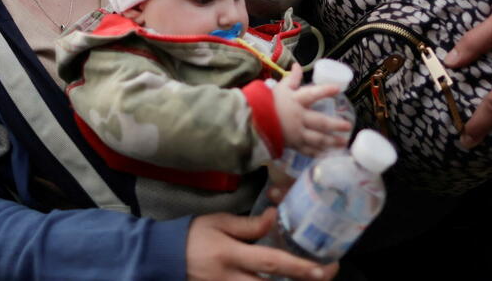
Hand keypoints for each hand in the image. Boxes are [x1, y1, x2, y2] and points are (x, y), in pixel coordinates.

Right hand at [187, 209, 336, 280]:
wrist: (165, 258)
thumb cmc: (193, 236)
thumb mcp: (218, 222)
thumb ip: (248, 225)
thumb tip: (276, 217)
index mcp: (231, 255)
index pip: (271, 263)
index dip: (299, 267)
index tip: (322, 268)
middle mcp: (232, 279)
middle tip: (326, 274)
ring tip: (310, 276)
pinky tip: (287, 279)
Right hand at [273, 63, 351, 156]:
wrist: (252, 122)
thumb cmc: (267, 103)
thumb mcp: (280, 88)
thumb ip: (292, 78)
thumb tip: (298, 65)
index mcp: (296, 101)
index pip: (312, 94)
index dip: (325, 91)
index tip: (338, 89)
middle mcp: (299, 118)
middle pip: (320, 122)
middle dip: (335, 125)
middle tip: (348, 126)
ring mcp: (296, 133)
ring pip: (317, 139)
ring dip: (331, 141)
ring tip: (343, 142)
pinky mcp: (292, 145)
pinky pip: (307, 150)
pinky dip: (318, 153)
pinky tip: (326, 154)